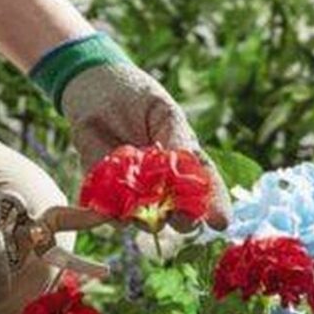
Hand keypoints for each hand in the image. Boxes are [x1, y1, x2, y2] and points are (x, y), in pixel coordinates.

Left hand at [61, 65, 230, 231]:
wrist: (92, 90)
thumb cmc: (135, 96)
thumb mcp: (163, 111)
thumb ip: (177, 138)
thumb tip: (188, 162)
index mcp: (184, 161)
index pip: (205, 187)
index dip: (216, 206)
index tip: (221, 223)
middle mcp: (162, 182)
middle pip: (178, 213)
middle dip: (181, 219)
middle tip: (177, 215)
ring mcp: (133, 190)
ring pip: (145, 219)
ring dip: (146, 219)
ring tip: (142, 208)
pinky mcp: (104, 191)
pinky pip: (110, 213)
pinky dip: (111, 215)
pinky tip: (110, 213)